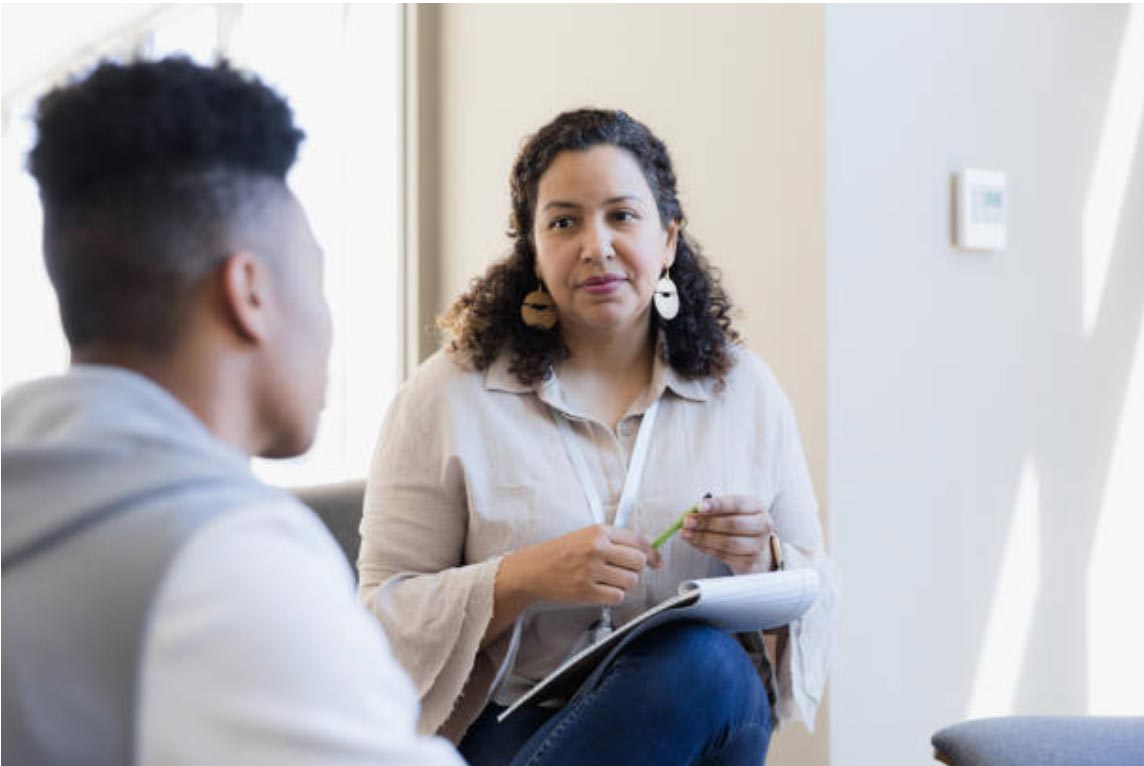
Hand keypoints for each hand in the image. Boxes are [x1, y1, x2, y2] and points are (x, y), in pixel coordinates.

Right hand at [504, 524, 661, 606]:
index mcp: (599, 531)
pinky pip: (617, 596)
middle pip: (638, 561)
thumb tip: (650, 555)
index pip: (638, 541)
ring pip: (631, 580)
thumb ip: (617, 541)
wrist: (535, 569)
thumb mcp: (588, 536)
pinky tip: (602, 589)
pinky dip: (614, 595)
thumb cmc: (561, 552)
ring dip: (625, 583)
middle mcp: (597, 549)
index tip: (655, 560)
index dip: (651, 553)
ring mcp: (592, 570)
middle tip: (626, 570)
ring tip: (610, 579)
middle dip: (637, 569)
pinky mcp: (587, 591)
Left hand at [682, 494, 773, 574]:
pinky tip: (694, 542)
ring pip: (728, 543)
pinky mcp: (750, 563)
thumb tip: (693, 513)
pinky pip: (724, 556)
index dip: (718, 505)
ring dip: (703, 538)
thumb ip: (715, 510)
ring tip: (686, 533)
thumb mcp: (732, 511)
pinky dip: (705, 548)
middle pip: (733, 524)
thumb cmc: (740, 525)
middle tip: (688, 521)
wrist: (756, 549)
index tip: (700, 507)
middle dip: (706, 523)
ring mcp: (758, 546)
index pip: (737, 504)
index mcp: (757, 508)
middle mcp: (762, 526)